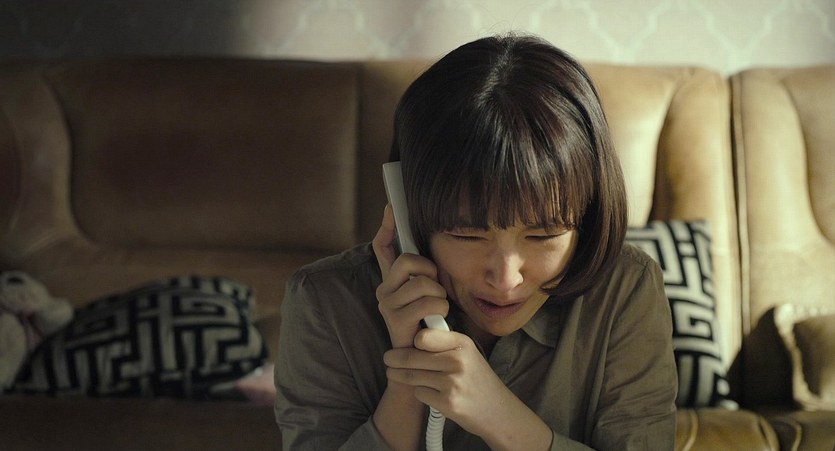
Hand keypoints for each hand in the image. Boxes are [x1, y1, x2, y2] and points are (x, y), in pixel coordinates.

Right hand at [372, 205, 448, 348]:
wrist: (421, 360)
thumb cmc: (428, 324)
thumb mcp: (426, 294)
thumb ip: (422, 272)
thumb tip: (419, 244)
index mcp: (390, 280)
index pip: (383, 245)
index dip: (388, 225)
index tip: (392, 207)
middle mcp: (383, 289)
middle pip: (408, 260)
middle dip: (430, 272)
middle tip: (434, 288)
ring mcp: (386, 304)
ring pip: (423, 282)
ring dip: (439, 294)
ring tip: (436, 308)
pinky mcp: (395, 319)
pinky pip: (428, 301)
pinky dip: (440, 309)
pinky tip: (436, 320)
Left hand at [382, 329, 506, 436]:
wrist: (497, 410)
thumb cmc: (476, 378)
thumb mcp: (467, 353)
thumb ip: (444, 342)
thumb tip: (414, 331)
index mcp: (462, 344)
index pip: (424, 336)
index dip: (413, 340)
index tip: (409, 343)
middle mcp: (458, 361)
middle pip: (412, 357)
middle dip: (394, 359)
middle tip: (387, 358)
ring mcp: (452, 383)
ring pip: (412, 376)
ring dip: (401, 376)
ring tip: (395, 373)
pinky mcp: (447, 403)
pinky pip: (419, 393)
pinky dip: (420, 392)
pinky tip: (430, 392)